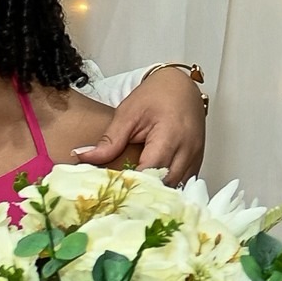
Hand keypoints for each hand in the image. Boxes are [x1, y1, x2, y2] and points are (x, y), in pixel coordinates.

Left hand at [74, 66, 205, 179]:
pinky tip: (150, 185)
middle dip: (143, 191)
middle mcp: (188, 148)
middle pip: (165, 183)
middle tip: (119, 194)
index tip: (113, 189)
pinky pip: (184, 181)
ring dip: (156, 191)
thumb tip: (84, 156)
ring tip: (133, 191)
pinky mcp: (197, 160)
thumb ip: (109, 140)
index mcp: (170, 135)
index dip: (134, 182)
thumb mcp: (127, 114)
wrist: (180, 86)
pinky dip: (167, 185)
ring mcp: (196, 156)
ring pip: (176, 186)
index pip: (152, 170)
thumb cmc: (156, 95)